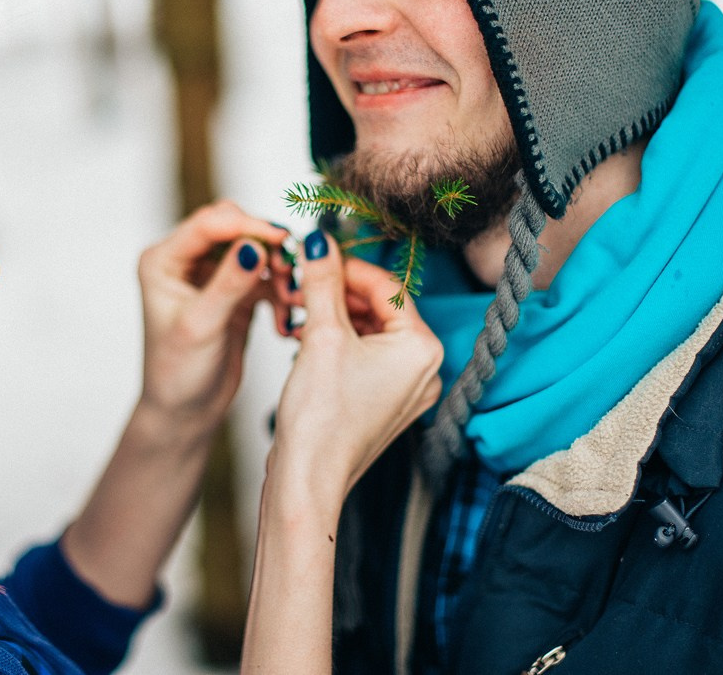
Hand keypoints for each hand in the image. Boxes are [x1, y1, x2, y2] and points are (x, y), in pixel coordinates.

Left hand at [135, 200, 290, 433]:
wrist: (185, 411)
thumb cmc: (177, 373)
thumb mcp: (201, 326)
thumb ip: (228, 284)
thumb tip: (254, 246)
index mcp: (163, 260)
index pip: (209, 224)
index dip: (247, 225)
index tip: (281, 238)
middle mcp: (185, 261)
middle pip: (235, 228)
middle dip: (266, 245)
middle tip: (290, 269)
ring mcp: (212, 275)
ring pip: (255, 250)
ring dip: (278, 269)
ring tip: (291, 298)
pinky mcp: (235, 292)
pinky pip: (266, 276)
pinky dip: (280, 291)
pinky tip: (285, 319)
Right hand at [272, 231, 443, 502]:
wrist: (307, 480)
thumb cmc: (321, 418)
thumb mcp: (321, 335)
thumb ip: (323, 281)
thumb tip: (319, 242)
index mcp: (422, 347)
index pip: (386, 286)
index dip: (346, 267)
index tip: (314, 256)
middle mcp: (425, 369)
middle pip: (379, 308)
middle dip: (337, 293)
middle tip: (300, 282)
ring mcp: (406, 389)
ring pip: (370, 332)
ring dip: (334, 316)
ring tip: (298, 309)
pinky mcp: (384, 402)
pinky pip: (365, 357)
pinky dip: (338, 342)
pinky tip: (305, 338)